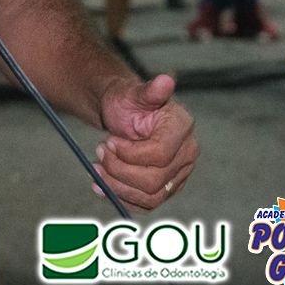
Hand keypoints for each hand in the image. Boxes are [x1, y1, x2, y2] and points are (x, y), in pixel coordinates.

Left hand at [92, 74, 197, 210]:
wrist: (123, 114)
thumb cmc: (127, 102)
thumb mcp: (132, 93)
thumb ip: (149, 91)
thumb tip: (165, 80)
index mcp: (182, 128)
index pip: (159, 155)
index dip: (129, 154)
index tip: (108, 141)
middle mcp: (187, 154)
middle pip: (154, 180)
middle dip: (119, 170)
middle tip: (100, 152)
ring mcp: (179, 173)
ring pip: (150, 197)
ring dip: (118, 186)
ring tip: (98, 168)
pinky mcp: (167, 188)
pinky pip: (146, 204)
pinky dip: (122, 198)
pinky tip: (102, 185)